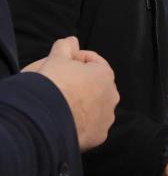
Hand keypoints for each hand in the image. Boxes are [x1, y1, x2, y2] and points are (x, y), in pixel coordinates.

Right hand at [24, 37, 118, 151]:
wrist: (48, 118)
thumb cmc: (55, 84)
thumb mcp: (57, 58)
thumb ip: (66, 46)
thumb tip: (71, 40)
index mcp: (105, 75)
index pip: (95, 62)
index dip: (79, 59)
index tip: (66, 61)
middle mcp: (111, 96)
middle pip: (97, 86)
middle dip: (83, 83)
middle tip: (63, 84)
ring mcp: (107, 117)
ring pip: (96, 107)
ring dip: (84, 104)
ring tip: (64, 104)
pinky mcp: (99, 135)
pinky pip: (91, 126)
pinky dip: (82, 123)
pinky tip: (68, 120)